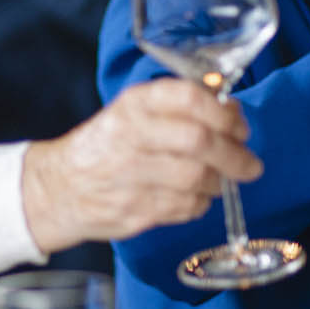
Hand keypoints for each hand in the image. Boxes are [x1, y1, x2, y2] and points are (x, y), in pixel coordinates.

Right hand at [21, 79, 259, 254]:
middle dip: (235, 155)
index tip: (239, 126)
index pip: (189, 98)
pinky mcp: (135, 210)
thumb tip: (230, 108)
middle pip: (200, 142)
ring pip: (198, 179)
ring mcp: (131, 175)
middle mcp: (131, 135)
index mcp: (134, 104)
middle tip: (250, 164)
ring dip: (220, 182)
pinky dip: (200, 203)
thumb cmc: (107, 145)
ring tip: (220, 180)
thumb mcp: (134, 112)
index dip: (224, 112)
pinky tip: (195, 197)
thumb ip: (179, 107)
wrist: (59, 187)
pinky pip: (186, 207)